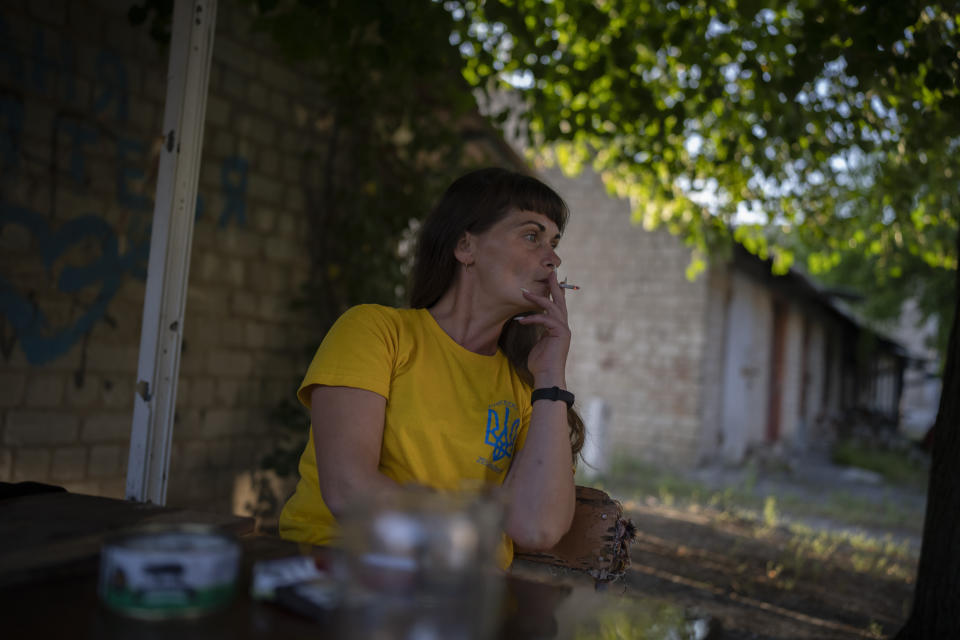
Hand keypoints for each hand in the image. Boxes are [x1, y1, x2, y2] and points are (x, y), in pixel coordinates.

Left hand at [515, 270, 570, 386]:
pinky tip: (521, 320)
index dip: (556, 292)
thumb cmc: (540, 363)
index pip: (558, 306)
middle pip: (560, 301)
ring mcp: (564, 329)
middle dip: (555, 286)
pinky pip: (545, 319)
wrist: (547, 376)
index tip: (553, 280)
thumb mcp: (538, 343)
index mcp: (559, 327)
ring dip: (537, 299)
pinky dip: (532, 318)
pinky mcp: (560, 333)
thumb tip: (529, 321)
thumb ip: (538, 331)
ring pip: (552, 307)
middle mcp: (563, 326)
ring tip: (524, 292)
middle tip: (550, 273)